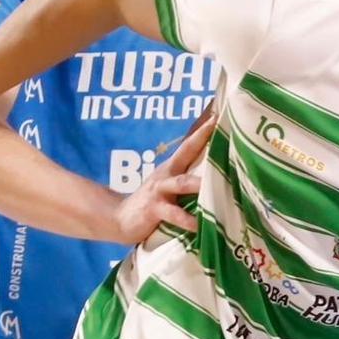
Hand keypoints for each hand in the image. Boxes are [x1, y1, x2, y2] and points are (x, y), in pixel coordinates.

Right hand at [110, 109, 216, 244]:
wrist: (119, 218)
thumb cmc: (153, 202)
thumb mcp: (169, 185)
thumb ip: (188, 178)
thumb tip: (215, 172)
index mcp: (173, 167)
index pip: (190, 143)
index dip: (203, 128)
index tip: (219, 112)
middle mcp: (167, 174)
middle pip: (187, 151)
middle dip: (201, 138)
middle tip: (217, 125)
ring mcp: (160, 191)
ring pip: (183, 183)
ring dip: (199, 183)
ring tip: (217, 185)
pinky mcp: (155, 210)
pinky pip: (174, 214)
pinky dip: (188, 220)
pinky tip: (199, 225)